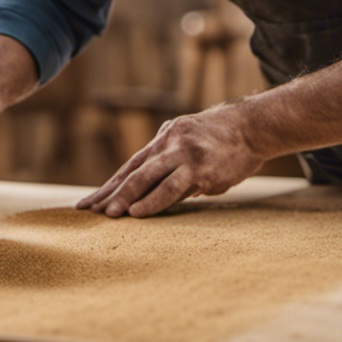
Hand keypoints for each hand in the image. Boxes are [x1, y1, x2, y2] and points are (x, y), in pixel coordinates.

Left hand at [76, 103, 264, 217]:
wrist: (252, 127)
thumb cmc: (220, 139)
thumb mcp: (188, 139)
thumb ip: (168, 158)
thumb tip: (149, 187)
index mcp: (165, 138)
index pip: (131, 166)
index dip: (110, 185)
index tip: (89, 202)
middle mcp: (171, 144)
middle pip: (135, 171)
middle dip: (111, 193)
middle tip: (90, 210)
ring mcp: (186, 156)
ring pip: (150, 178)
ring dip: (129, 198)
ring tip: (112, 214)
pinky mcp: (203, 170)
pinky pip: (173, 188)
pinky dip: (154, 201)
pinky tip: (140, 212)